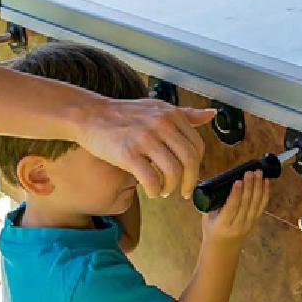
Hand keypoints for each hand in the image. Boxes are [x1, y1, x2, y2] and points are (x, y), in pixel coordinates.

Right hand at [79, 98, 214, 198]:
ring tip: (164, 191)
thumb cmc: (125, 114)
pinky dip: (155, 190)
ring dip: (171, 188)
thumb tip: (211, 114)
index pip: (197, 146)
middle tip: (182, 192)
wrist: (90, 115)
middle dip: (189, 182)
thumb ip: (186, 114)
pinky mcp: (128, 153)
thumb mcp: (158, 108)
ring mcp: (145, 138)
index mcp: (172, 114)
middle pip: (189, 160)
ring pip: (173, 172)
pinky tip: (151, 191)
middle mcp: (162, 124)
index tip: (190, 178)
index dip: (196, 167)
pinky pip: (151, 179)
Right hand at [202, 168, 268, 247]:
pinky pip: (261, 207)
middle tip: (250, 172)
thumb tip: (218, 182)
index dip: (235, 194)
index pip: (231, 208)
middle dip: (249, 186)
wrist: (223, 249)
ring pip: (256, 204)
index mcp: (223, 225)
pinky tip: (266, 182)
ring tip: (259, 173)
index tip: (238, 181)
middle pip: (246, 204)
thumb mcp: (207, 218)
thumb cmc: (212, 231)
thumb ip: (212, 203)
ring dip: (258, 187)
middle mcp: (238, 225)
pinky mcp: (254, 222)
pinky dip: (265, 193)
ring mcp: (248, 224)